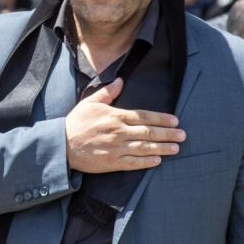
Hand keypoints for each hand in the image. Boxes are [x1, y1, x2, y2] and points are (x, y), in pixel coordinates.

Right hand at [64, 78, 184, 172]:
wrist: (61, 145)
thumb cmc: (76, 123)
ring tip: (176, 148)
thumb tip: (120, 81)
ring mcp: (116, 148)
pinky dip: (146, 162)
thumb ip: (108, 92)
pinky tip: (158, 161)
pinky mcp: (111, 162)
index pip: (144, 116)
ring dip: (162, 148)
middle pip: (148, 132)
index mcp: (115, 116)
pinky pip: (133, 163)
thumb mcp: (90, 102)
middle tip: (182, 135)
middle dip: (167, 134)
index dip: (161, 119)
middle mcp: (119, 132)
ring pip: (144, 147)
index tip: (174, 121)